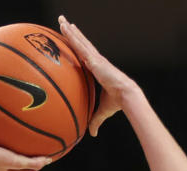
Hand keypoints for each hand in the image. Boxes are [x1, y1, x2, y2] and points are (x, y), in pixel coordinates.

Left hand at [59, 15, 139, 136]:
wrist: (126, 95)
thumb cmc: (117, 102)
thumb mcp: (101, 112)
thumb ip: (94, 120)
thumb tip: (91, 134)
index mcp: (97, 69)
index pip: (85, 56)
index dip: (78, 47)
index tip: (72, 40)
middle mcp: (95, 60)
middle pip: (81, 43)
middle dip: (72, 33)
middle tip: (63, 23)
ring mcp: (95, 58)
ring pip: (79, 40)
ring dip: (70, 30)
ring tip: (60, 20)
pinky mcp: (94, 59)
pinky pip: (80, 45)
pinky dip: (72, 36)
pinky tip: (65, 28)